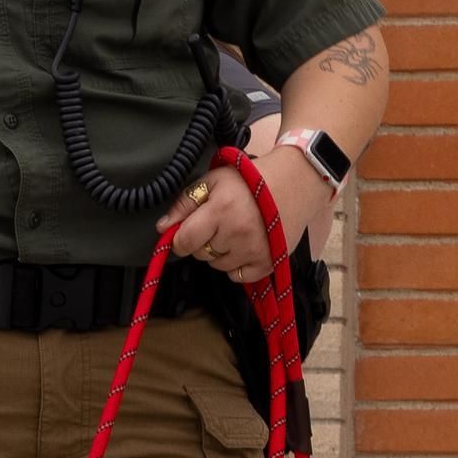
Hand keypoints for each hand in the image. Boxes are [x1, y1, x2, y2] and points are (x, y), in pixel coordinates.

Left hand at [156, 149, 320, 284]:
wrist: (294, 183)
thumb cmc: (250, 180)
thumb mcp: (213, 180)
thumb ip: (184, 204)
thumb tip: (162, 229)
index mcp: (220, 211)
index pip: (184, 241)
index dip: (181, 238)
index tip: (189, 230)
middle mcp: (237, 234)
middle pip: (200, 254)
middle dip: (204, 240)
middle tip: (220, 222)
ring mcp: (254, 251)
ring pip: (217, 266)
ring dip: (220, 253)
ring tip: (235, 231)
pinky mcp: (268, 263)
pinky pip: (237, 277)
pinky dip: (236, 266)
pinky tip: (245, 246)